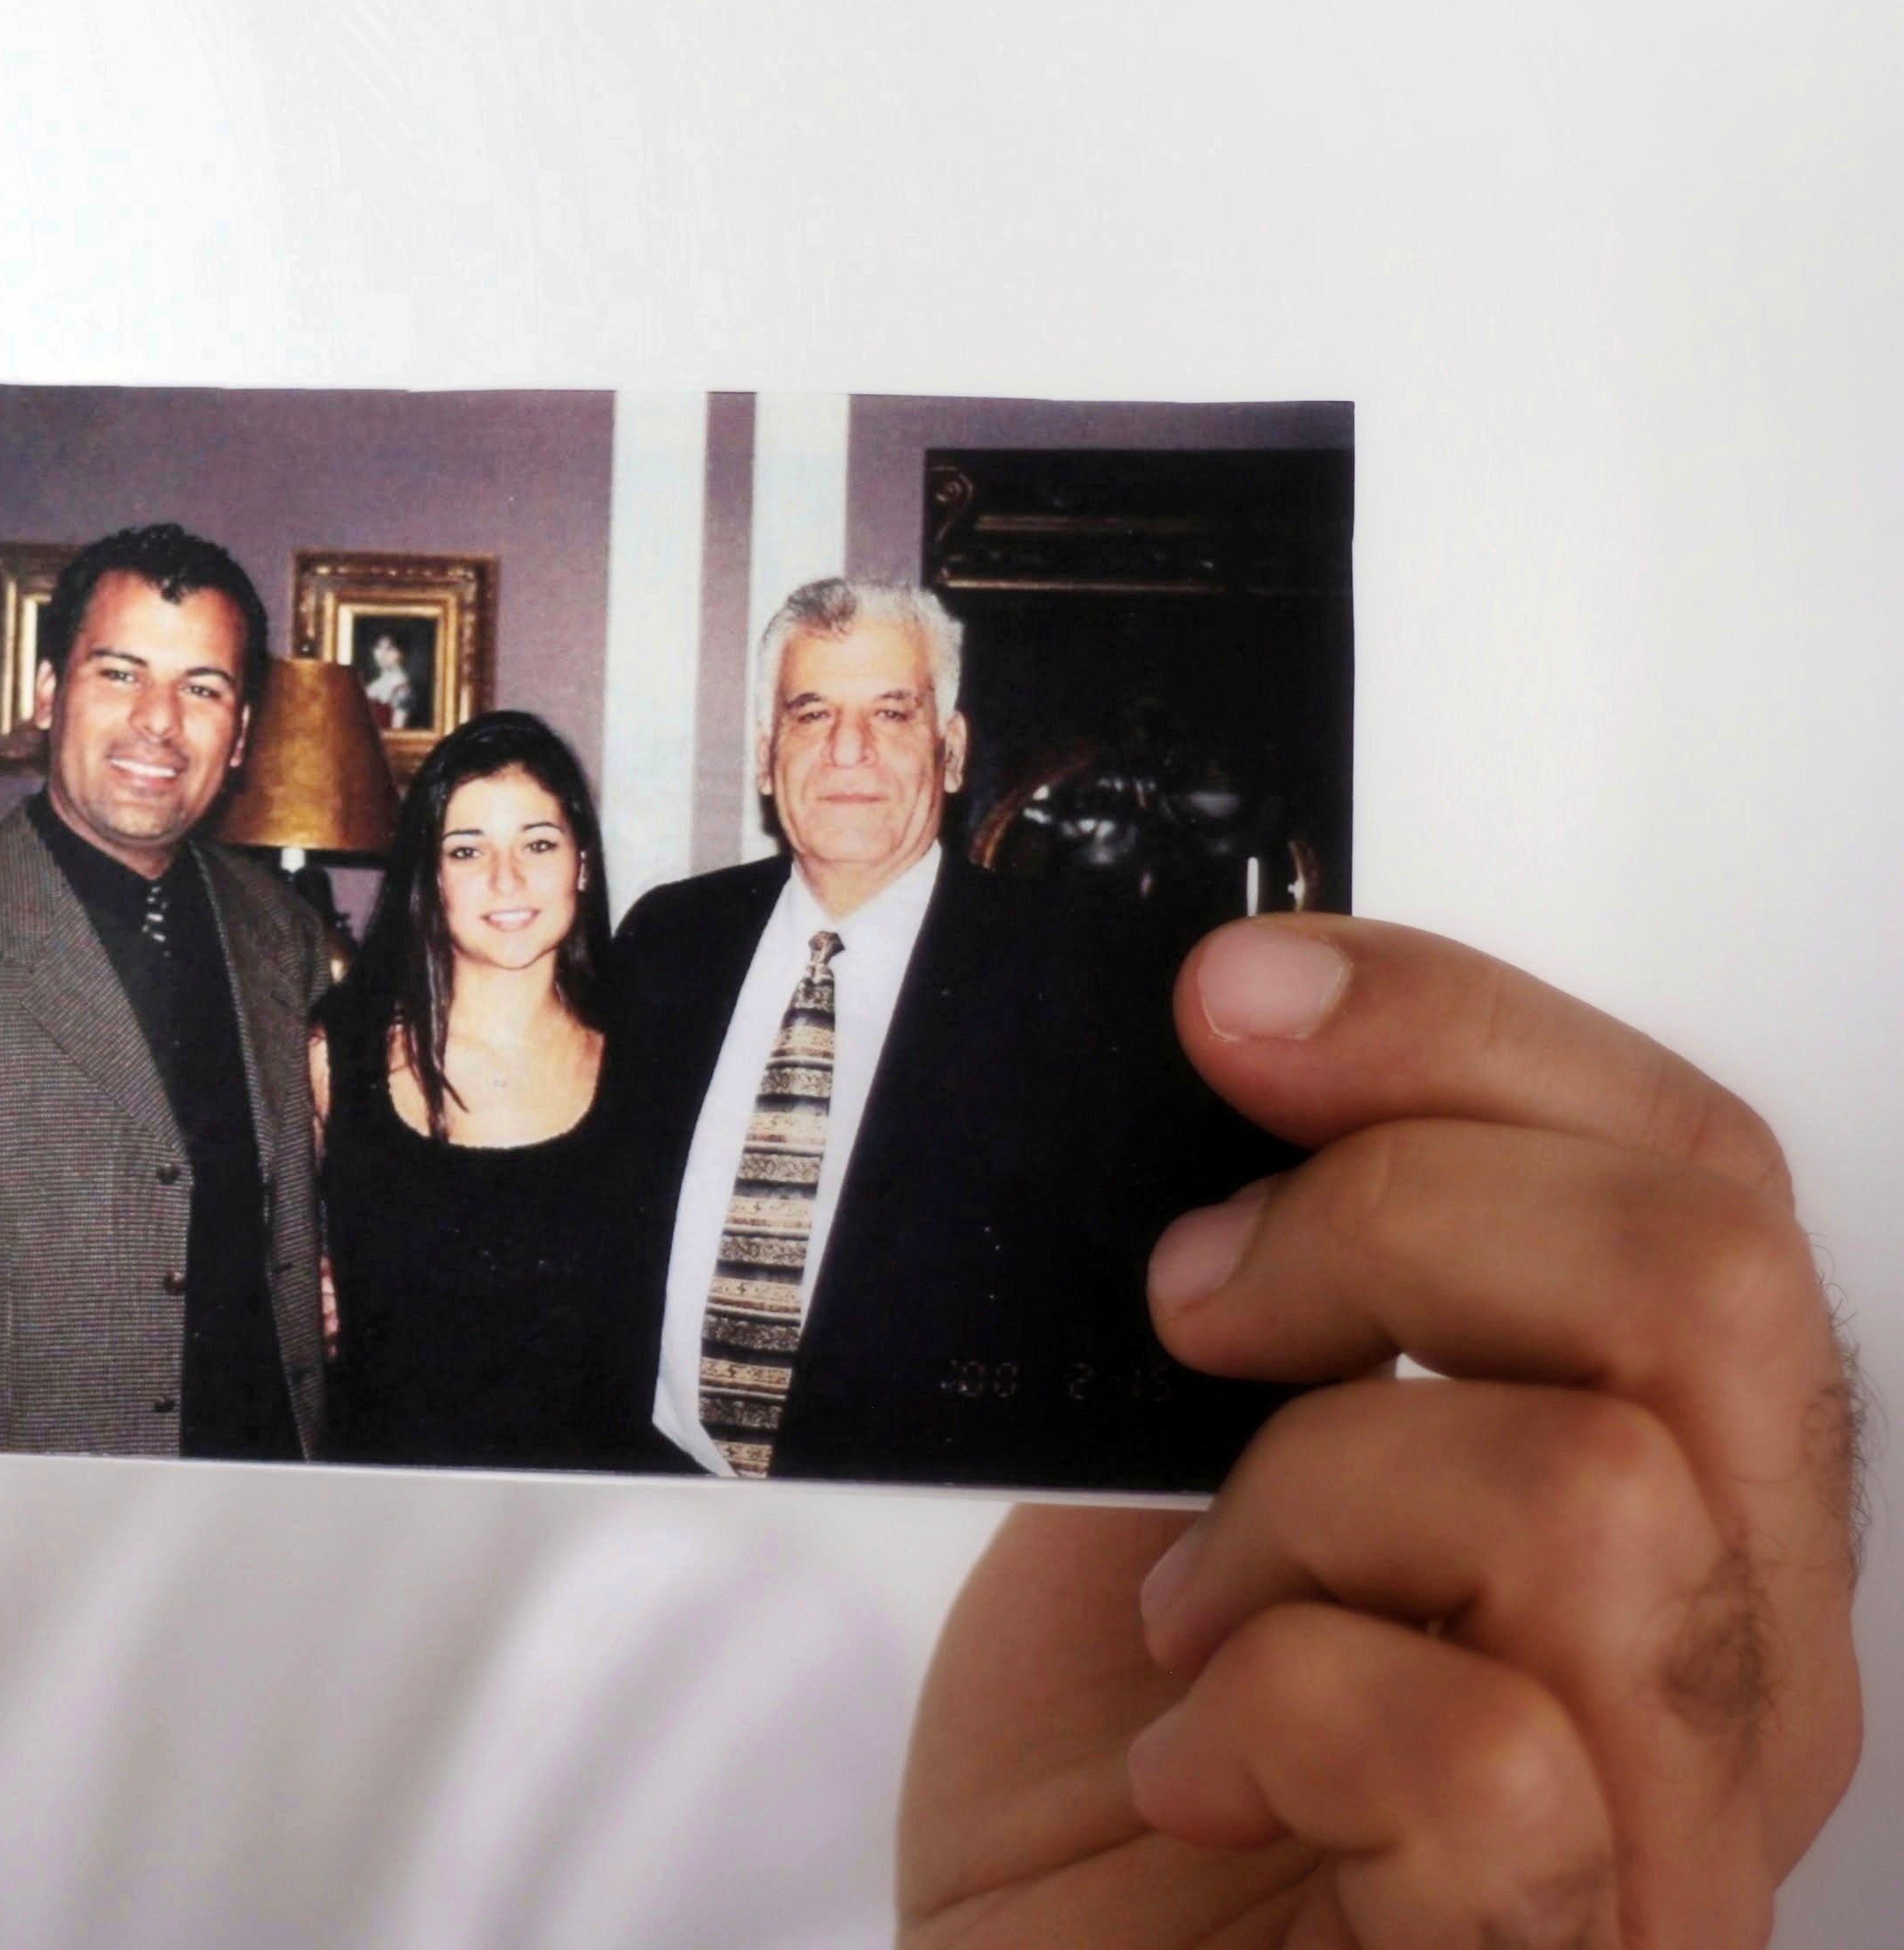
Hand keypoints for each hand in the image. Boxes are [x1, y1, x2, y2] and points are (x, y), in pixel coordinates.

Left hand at [903, 917, 1862, 1947]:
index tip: (1237, 1004)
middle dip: (1394, 1222)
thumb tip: (1238, 1063)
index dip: (1469, 1034)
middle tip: (1200, 1316)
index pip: (1707, 1184)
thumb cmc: (1112, 1820)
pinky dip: (1277, 1715)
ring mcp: (1680, 1847)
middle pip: (1708, 1286)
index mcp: (1685, 1517)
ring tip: (1196, 1612)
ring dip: (1310, 1504)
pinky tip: (1193, 1775)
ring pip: (1599, 1498)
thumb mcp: (1170, 1495)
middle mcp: (1741, 1673)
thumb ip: (1253, 1322)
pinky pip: (1487, 1758)